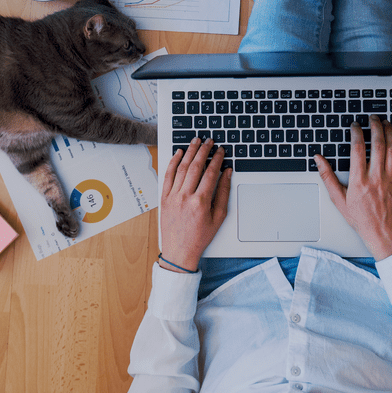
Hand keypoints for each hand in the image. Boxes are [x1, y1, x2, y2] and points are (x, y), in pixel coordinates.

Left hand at [159, 138, 231, 272]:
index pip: (210, 173)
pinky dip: (173, 162)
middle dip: (203, 150)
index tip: (220, 151)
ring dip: (189, 152)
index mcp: (200, 202)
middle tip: (209, 141)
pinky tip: (178, 153)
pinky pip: (167, 175)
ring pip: (181, 167)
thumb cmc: (200, 237)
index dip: (217, 159)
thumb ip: (223, 193)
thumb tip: (227, 173)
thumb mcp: (218, 217)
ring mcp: (172, 196)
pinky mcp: (164, 198)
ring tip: (196, 142)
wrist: (179, 251)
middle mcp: (185, 197)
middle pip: (195, 166)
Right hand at [315, 115, 391, 259]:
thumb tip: (318, 159)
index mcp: (359, 180)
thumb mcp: (338, 199)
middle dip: (375, 126)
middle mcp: (376, 177)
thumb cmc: (361, 217)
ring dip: (390, 132)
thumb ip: (328, 177)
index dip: (356, 133)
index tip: (355, 126)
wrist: (382, 232)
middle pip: (378, 144)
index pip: (358, 149)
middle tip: (372, 118)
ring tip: (385, 124)